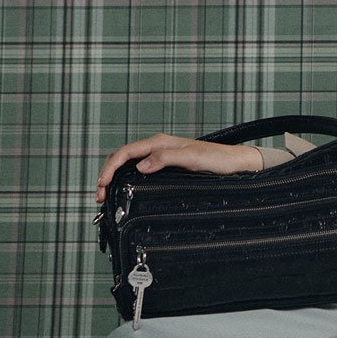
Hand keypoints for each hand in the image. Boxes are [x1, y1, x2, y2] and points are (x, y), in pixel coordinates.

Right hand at [94, 134, 262, 203]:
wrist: (237, 164)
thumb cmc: (218, 160)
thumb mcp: (192, 159)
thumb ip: (166, 159)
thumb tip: (142, 166)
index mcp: (161, 143)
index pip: (126, 152)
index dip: (110, 168)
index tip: (102, 184)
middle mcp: (159, 147)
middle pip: (123, 157)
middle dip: (107, 174)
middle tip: (99, 194)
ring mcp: (162, 156)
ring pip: (130, 164)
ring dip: (115, 177)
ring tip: (106, 194)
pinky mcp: (167, 166)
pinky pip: (140, 170)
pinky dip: (127, 179)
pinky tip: (125, 189)